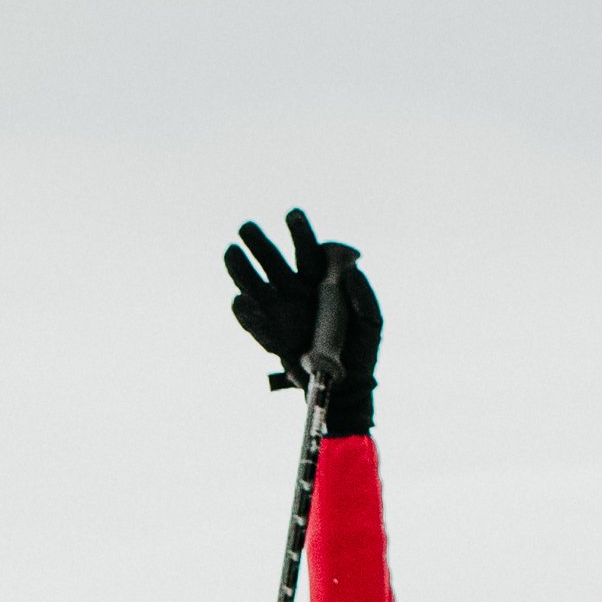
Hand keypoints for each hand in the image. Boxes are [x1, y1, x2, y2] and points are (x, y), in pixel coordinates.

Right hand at [221, 210, 378, 435]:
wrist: (348, 387)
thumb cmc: (361, 350)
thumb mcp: (372, 321)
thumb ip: (364, 295)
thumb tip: (351, 269)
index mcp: (319, 283)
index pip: (307, 252)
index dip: (299, 233)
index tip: (292, 214)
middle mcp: (296, 295)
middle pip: (274, 264)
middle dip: (260, 245)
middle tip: (246, 227)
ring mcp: (282, 316)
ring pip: (257, 288)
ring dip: (242, 270)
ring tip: (230, 251)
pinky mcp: (275, 340)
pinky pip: (257, 326)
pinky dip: (247, 315)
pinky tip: (238, 300)